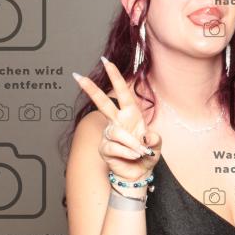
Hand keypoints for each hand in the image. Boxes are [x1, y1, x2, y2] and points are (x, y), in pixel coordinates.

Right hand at [72, 57, 161, 183]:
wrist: (138, 174)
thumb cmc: (146, 155)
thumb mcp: (156, 145)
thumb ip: (154, 139)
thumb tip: (146, 138)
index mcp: (131, 114)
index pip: (122, 92)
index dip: (115, 76)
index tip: (106, 61)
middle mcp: (118, 121)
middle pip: (102, 103)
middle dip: (91, 89)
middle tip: (77, 76)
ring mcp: (109, 134)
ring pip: (117, 133)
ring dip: (132, 144)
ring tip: (140, 152)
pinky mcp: (104, 148)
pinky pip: (115, 147)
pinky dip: (127, 153)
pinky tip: (132, 156)